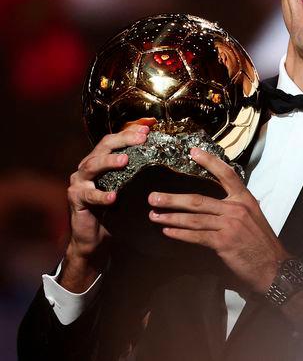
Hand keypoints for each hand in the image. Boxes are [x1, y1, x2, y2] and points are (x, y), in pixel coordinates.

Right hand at [61, 121, 151, 291]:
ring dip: (109, 161)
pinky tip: (113, 196)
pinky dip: (101, 195)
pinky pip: (88, 195)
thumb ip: (135, 173)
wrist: (93, 236)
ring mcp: (79, 182)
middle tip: (140, 138)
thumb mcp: (126, 187)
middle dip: (122, 140)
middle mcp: (87, 167)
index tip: (147, 129)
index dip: (129, 133)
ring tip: (124, 160)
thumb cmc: (113, 210)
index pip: (113, 140)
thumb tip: (161, 159)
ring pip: (92, 166)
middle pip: (103, 147)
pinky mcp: (76, 199)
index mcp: (100, 161)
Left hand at [148, 148, 290, 294]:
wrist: (273, 265)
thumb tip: (214, 208)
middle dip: (173, 199)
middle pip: (199, 200)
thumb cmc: (262, 243)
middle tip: (153, 197)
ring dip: (171, 217)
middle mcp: (236, 209)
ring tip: (154, 215)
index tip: (193, 152)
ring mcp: (229, 225)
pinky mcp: (223, 242)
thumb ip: (235, 210)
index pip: (226, 174)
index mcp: (245, 199)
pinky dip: (180, 234)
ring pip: (194, 218)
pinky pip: (196, 236)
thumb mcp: (253, 218)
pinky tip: (168, 231)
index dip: (209, 162)